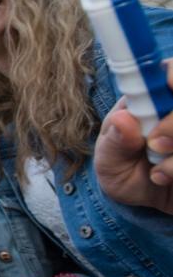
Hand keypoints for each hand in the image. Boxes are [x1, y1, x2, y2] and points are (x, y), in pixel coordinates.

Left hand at [95, 71, 172, 213]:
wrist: (148, 205)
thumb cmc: (126, 172)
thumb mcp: (110, 161)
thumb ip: (115, 141)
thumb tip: (123, 118)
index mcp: (156, 98)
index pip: (172, 71)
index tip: (168, 84)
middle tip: (155, 145)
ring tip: (157, 173)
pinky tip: (167, 180)